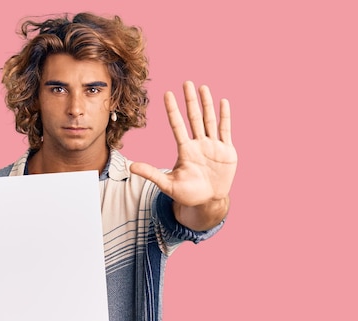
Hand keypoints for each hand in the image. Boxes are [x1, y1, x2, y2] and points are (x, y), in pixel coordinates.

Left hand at [130, 81, 236, 227]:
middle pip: (194, 118)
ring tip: (203, 88)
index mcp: (185, 150)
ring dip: (206, 104)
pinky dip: (224, 116)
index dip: (172, 110)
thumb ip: (152, 174)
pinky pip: (225, 130)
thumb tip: (131, 167)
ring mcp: (213, 145)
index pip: (177, 125)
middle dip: (190, 101)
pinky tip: (223, 102)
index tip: (167, 94)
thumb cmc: (188, 193)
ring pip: (209, 120)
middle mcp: (198, 143)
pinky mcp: (226, 150)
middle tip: (186, 83)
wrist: (209, 201)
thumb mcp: (168, 185)